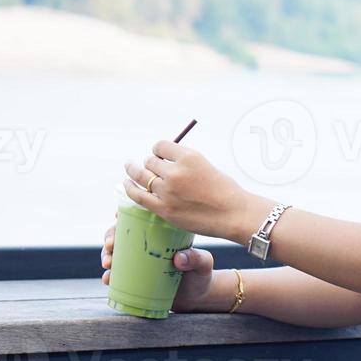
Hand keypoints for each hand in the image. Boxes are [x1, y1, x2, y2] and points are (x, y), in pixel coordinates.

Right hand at [102, 221, 216, 313]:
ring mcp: (138, 263)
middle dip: (110, 237)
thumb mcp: (203, 264)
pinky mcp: (135, 279)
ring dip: (106, 256)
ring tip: (108, 263)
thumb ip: (196, 259)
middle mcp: (146, 246)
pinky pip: (117, 276)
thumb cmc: (201, 275)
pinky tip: (108, 279)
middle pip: (121, 235)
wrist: (197, 298)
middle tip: (111, 245)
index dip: (124, 215)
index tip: (116, 216)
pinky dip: (109, 277)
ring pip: (115, 254)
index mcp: (160, 235)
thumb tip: (179, 259)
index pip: (139, 220)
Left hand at [121, 139, 255, 240]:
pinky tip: (126, 184)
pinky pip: (138, 195)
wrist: (234, 214)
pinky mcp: (163, 208)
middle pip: (150, 161)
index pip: (161, 146)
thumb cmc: (226, 191)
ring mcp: (167, 191)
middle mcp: (175, 172)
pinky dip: (129, 188)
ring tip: (129, 167)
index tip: (159, 154)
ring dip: (134, 171)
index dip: (159, 150)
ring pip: (141, 176)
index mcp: (188, 157)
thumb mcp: (207, 166)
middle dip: (149, 162)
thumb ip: (186, 163)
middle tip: (148, 165)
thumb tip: (168, 161)